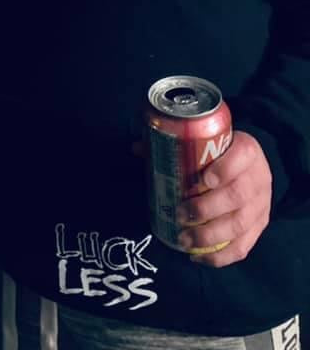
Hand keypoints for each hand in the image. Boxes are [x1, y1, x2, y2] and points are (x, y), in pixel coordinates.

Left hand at [175, 130, 271, 266]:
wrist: (253, 167)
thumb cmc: (222, 153)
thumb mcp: (207, 142)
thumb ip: (174, 144)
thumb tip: (136, 148)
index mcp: (247, 151)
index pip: (243, 155)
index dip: (224, 169)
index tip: (202, 179)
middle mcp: (258, 178)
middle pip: (238, 195)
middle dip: (207, 208)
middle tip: (180, 214)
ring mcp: (261, 205)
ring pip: (240, 224)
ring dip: (210, 236)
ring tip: (184, 240)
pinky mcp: (260, 227)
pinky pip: (244, 246)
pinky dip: (220, 256)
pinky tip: (198, 257)